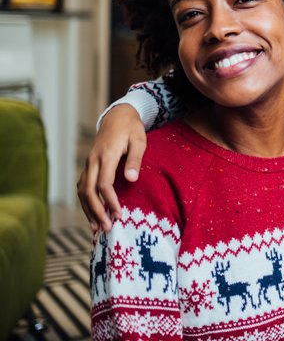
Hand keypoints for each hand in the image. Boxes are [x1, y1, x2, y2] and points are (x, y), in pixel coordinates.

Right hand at [76, 104, 146, 232]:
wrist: (118, 116)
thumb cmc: (132, 129)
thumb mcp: (139, 140)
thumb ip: (135, 160)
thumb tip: (131, 180)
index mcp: (106, 155)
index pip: (104, 183)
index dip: (110, 201)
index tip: (118, 215)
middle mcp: (93, 161)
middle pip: (88, 191)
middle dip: (96, 211)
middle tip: (106, 228)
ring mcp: (88, 163)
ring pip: (82, 190)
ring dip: (88, 210)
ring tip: (97, 228)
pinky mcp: (88, 166)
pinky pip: (82, 186)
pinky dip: (85, 202)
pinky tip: (92, 214)